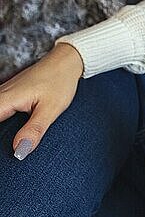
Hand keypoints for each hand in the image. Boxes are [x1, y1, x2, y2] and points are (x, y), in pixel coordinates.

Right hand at [0, 43, 82, 159]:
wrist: (65, 63)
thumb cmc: (59, 82)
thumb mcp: (50, 109)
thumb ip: (34, 130)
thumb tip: (18, 152)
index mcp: (5, 100)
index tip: (3, 152)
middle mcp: (0, 96)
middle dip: (0, 137)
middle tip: (8, 153)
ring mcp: (3, 94)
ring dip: (1, 130)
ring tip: (7, 147)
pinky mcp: (9, 95)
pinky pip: (0, 111)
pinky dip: (4, 122)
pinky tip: (10, 134)